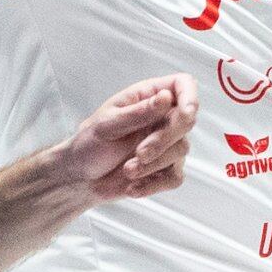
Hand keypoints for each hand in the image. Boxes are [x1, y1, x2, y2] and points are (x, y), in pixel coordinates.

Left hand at [59, 74, 195, 205]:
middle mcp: (162, 117)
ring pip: (181, 151)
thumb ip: (138, 113)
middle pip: (187, 121)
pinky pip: (175, 177)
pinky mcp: (165, 168)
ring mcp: (166, 143)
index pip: (182, 85)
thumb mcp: (108, 125)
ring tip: (127, 170)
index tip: (185, 114)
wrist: (81, 178)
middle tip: (139, 153)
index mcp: (148, 97)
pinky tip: (133, 186)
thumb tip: (166, 97)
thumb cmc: (89, 144)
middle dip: (164, 140)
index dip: (190, 97)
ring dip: (153, 165)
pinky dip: (154, 184)